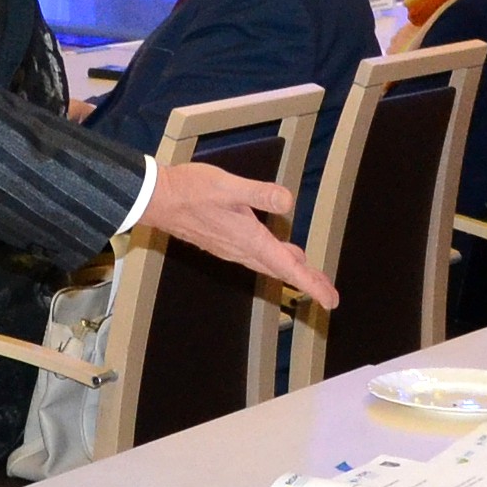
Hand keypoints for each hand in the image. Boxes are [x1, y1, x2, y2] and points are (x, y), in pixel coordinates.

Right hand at [138, 158, 337, 311]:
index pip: (287, 267)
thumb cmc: (189, 190)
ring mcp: (231, 248)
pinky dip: (274, 260)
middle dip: (307, 282)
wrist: (156, 199)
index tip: (331, 300)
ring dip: (291, 271)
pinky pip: (256, 258)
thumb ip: (259, 193)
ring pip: (268, 265)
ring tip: (310, 273)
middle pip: (281, 271)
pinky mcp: (224, 242)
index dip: (312, 283)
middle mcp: (242, 250)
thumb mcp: (228, 186)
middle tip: (328, 293)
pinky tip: (279, 251)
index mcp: (249, 239)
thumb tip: (287, 201)